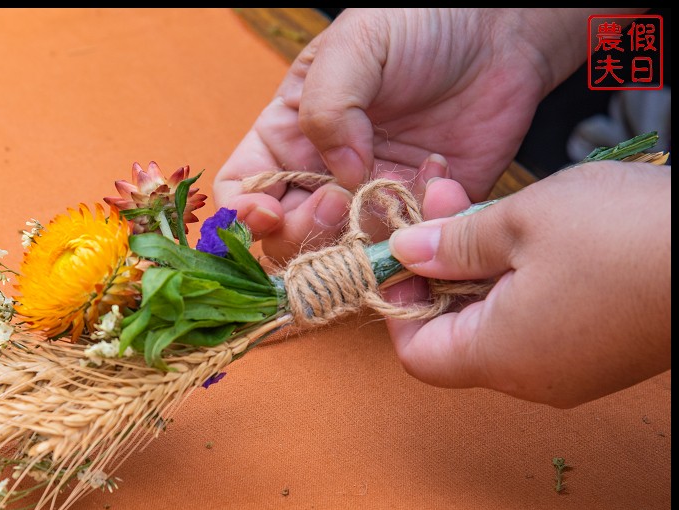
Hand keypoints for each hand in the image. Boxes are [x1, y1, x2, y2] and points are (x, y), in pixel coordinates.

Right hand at [215, 8, 587, 261]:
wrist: (498, 26)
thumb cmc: (417, 20)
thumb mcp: (356, 43)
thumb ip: (329, 105)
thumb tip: (339, 173)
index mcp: (288, 135)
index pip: (241, 190)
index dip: (244, 214)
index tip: (269, 213)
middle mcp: (322, 176)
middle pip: (286, 238)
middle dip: (305, 234)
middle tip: (338, 202)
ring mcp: (370, 201)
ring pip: (344, 256)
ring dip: (364, 238)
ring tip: (398, 190)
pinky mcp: (422, 215)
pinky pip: (410, 249)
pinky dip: (421, 232)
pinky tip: (442, 180)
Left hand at [385, 163, 671, 407]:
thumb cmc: (627, 235)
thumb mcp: (523, 221)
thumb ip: (454, 242)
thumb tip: (407, 253)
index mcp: (501, 358)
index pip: (415, 353)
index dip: (400, 301)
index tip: (403, 250)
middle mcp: (533, 379)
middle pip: (456, 334)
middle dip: (440, 266)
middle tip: (446, 201)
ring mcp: (574, 369)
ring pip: (500, 323)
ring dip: (482, 265)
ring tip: (487, 206)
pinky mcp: (606, 352)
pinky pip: (542, 322)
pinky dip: (523, 279)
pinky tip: (533, 230)